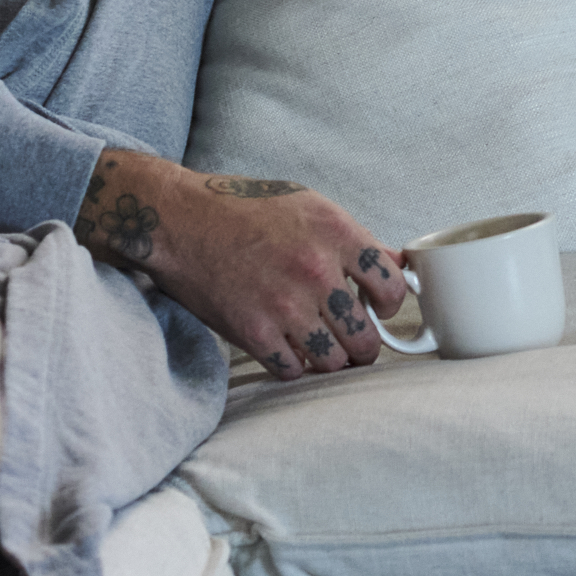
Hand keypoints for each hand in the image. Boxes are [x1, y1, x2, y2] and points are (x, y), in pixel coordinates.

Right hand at [76, 149, 410, 379]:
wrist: (181, 220)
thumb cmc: (243, 208)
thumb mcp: (308, 206)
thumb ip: (353, 238)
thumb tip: (394, 265)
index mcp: (336, 234)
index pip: (391, 286)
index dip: (389, 304)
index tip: (379, 309)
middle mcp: (316, 271)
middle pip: (365, 336)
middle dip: (364, 346)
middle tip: (356, 344)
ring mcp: (285, 305)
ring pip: (332, 360)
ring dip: (332, 361)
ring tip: (326, 352)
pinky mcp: (253, 331)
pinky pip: (291, 369)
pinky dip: (294, 366)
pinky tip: (290, 351)